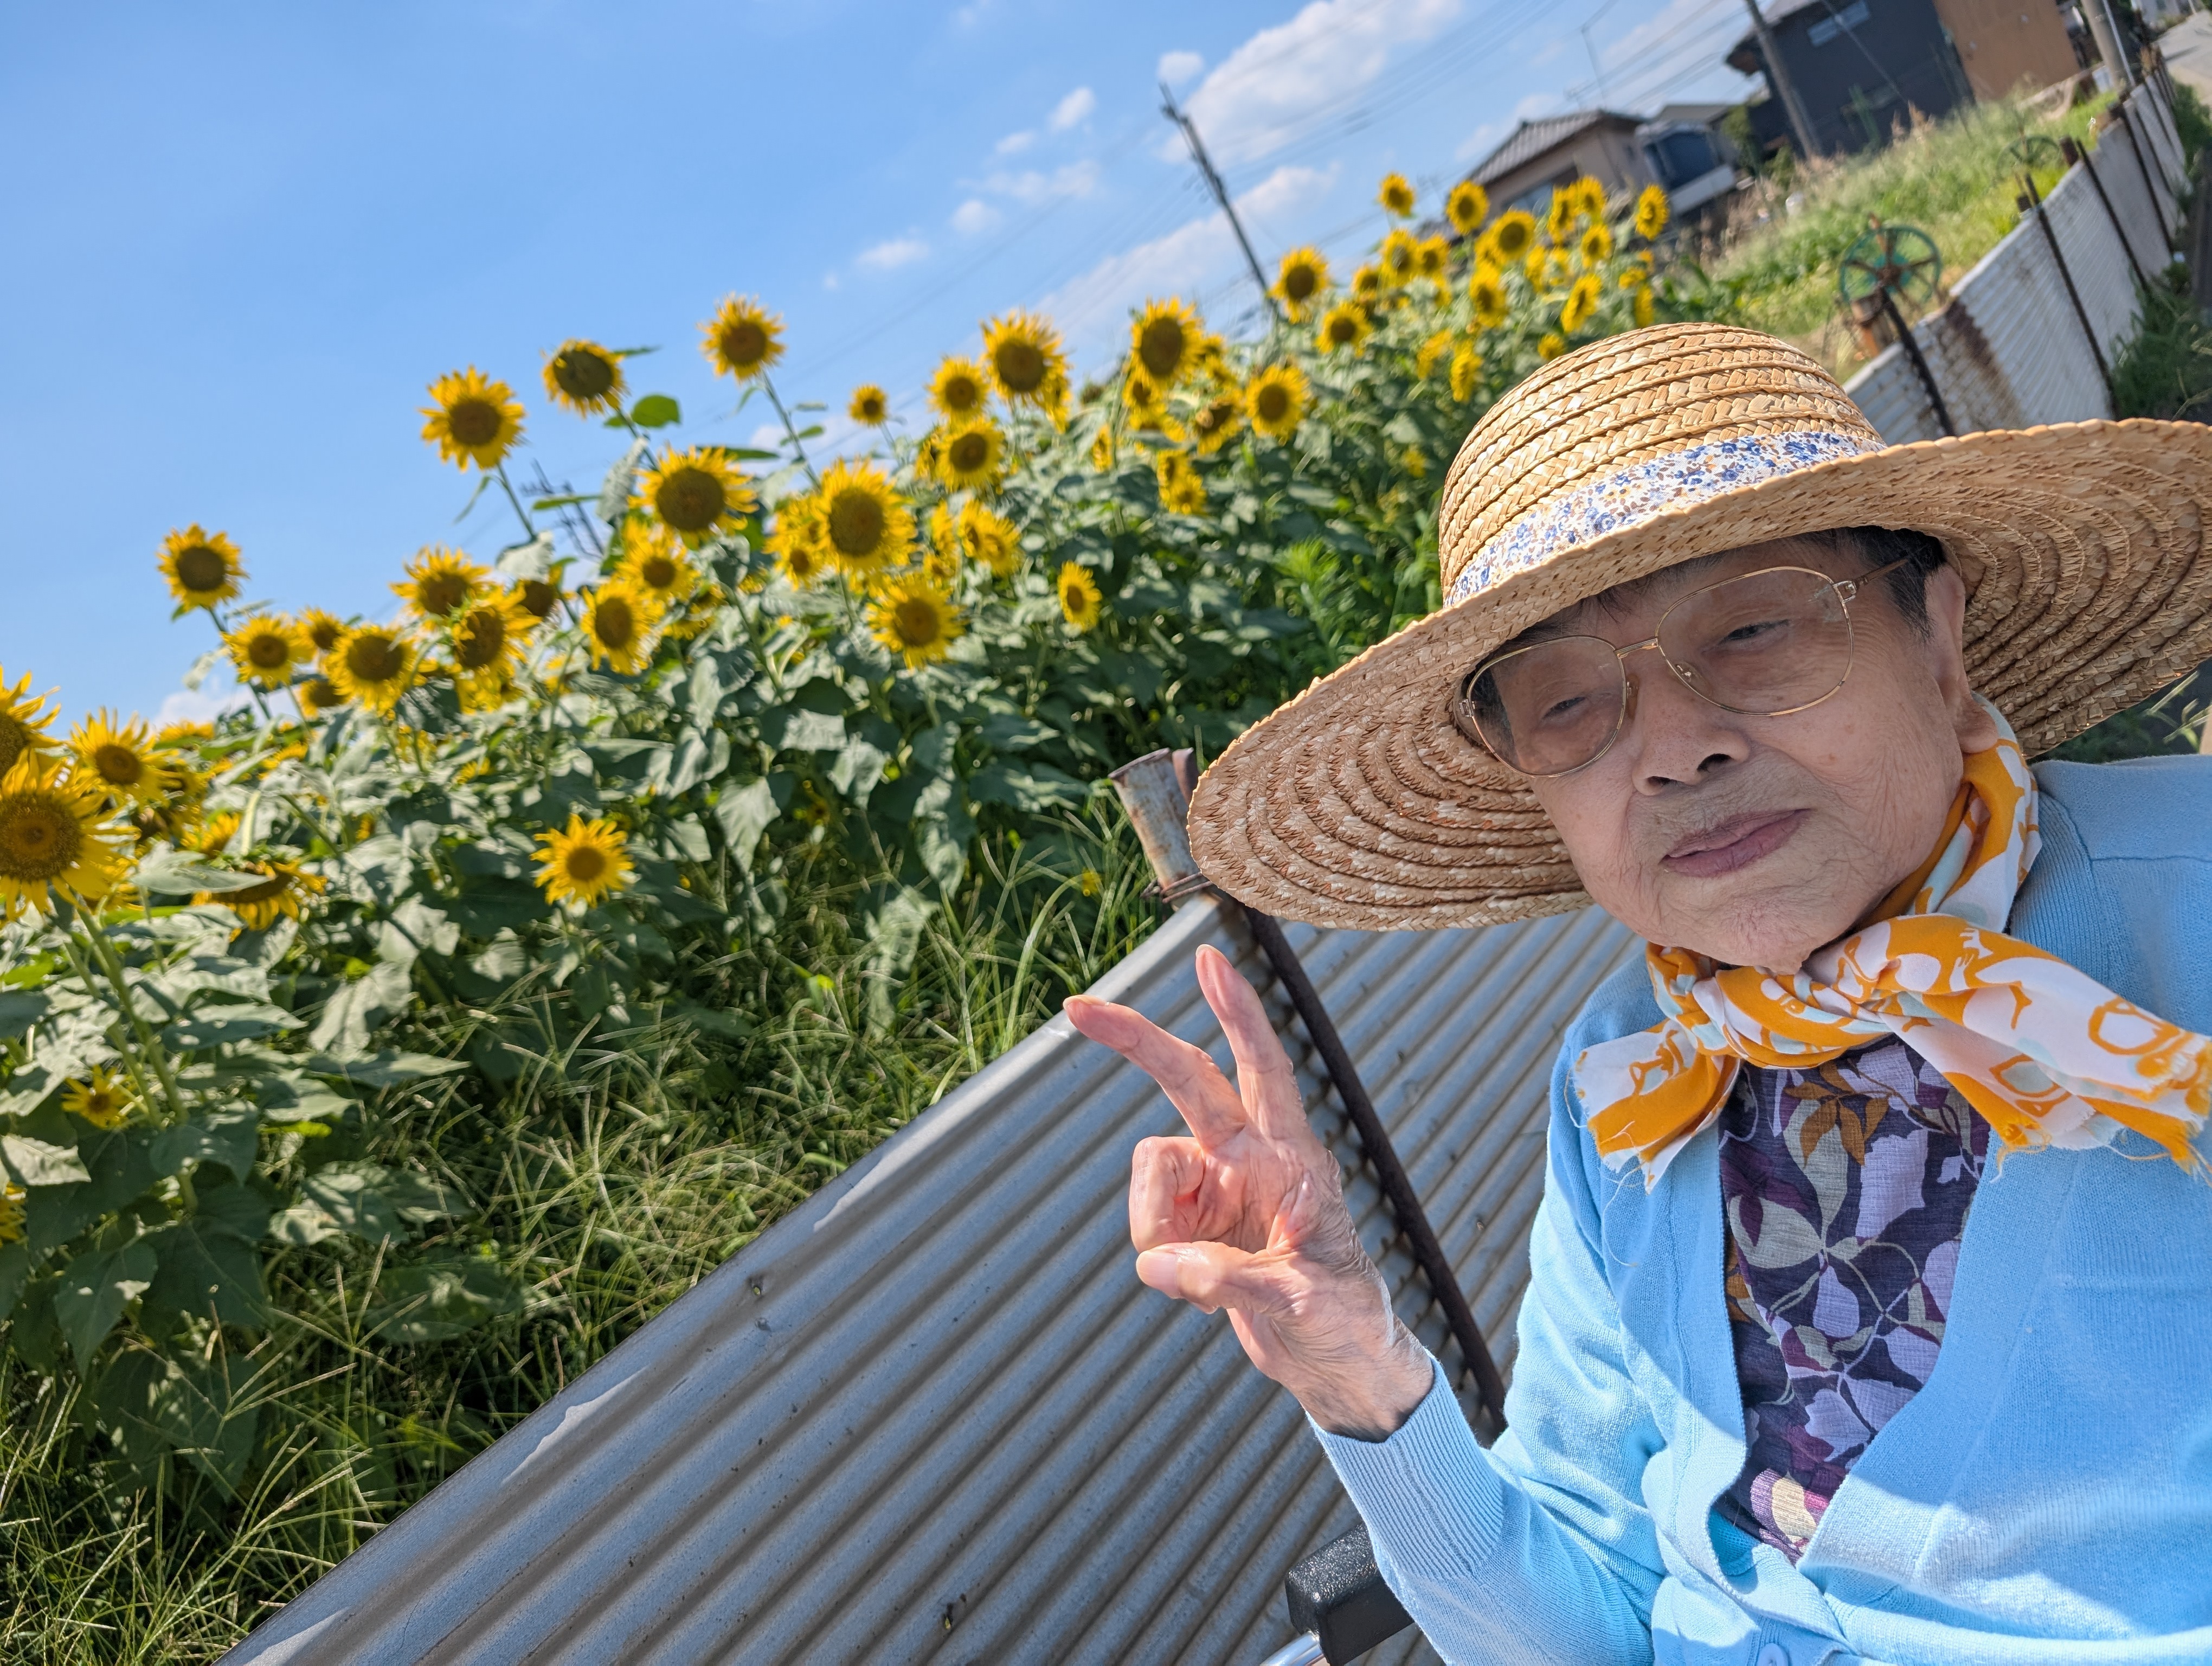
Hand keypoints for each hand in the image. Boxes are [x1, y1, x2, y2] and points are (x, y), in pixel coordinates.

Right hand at [1064, 944, 1433, 1440]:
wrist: (1336, 1362)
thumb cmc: (1343, 1317)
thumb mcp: (1300, 1300)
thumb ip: (1227, 1278)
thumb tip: (1154, 1265)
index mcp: (1291, 1155)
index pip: (1263, 1071)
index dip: (1238, 1016)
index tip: (1210, 962)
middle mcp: (1247, 1157)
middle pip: (1184, 1081)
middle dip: (1135, 1042)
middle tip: (1078, 1007)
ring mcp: (1214, 1188)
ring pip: (1150, 1175)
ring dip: (1158, 1229)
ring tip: (1202, 1284)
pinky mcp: (1189, 1226)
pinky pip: (1146, 1228)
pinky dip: (1164, 1264)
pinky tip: (1200, 1291)